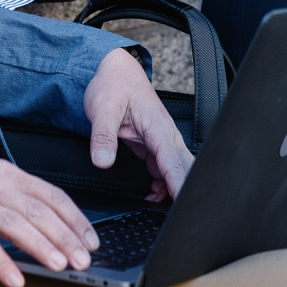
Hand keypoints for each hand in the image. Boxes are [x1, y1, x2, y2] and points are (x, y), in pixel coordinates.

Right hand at [0, 155, 99, 286]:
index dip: (75, 219)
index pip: (52, 195)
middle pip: (39, 211)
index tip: (91, 240)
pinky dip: (2, 263)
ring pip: (17, 225)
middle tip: (84, 260)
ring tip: (61, 266)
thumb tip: (50, 225)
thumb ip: (15, 195)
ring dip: (42, 247)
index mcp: (7, 172)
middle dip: (66, 237)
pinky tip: (16, 280)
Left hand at [84, 47, 194, 202]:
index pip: (173, 162)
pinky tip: (153, 195)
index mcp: (158, 127)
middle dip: (185, 191)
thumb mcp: (102, 109)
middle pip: (184, 169)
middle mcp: (165, 135)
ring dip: (172, 189)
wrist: (114, 71)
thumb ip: (103, 136)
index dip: (180, 185)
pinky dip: (163, 183)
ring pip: (176, 170)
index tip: (185, 205)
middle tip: (179, 215)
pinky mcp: (154, 144)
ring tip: (159, 211)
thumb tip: (102, 161)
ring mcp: (162, 140)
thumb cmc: (112, 85)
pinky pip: (165, 168)